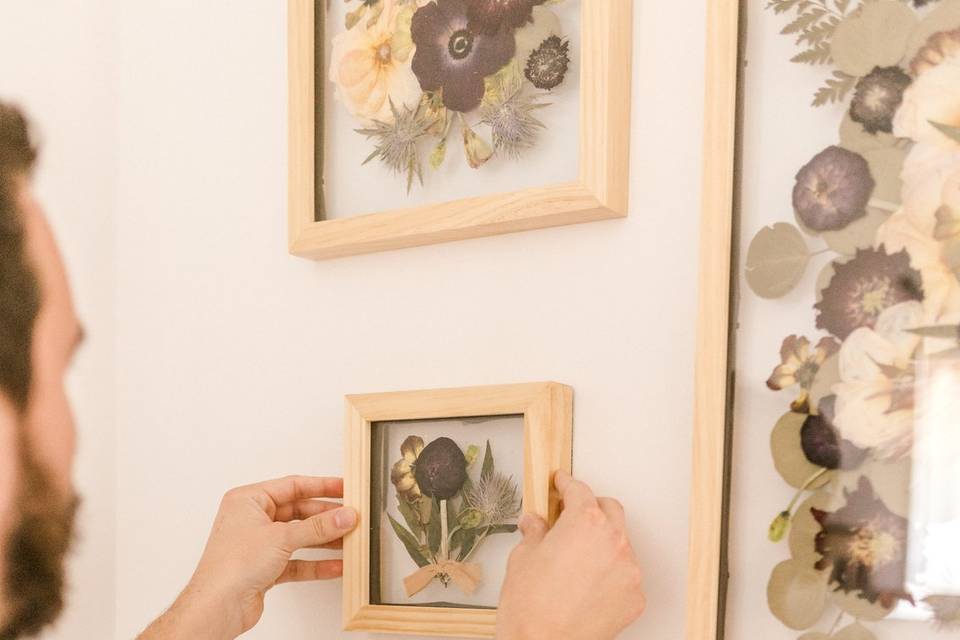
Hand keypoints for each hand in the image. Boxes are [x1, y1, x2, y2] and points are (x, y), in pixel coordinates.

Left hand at [139, 476, 357, 639]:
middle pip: (299, 512)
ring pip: (299, 537)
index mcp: (249, 500)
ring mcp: (259, 545)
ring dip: (324, 540)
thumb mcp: (282, 537)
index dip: (321, 486)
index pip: (292, 486)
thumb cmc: (231, 566)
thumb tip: (344, 516)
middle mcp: (253, 520)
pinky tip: (336, 566)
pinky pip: (297, 561)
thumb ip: (317, 527)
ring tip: (349, 540)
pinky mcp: (265, 568)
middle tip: (351, 517)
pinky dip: (316, 564)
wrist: (217, 607)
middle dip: (326, 517)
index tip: (345, 488)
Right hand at [496, 471, 644, 639]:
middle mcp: (613, 541)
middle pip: (609, 510)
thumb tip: (535, 525)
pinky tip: (588, 584)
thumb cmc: (530, 607)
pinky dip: (610, 573)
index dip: (567, 484)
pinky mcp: (634, 597)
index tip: (562, 483)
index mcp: (584, 523)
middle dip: (591, 509)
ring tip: (577, 559)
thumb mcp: (522, 558)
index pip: (580, 491)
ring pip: (620, 543)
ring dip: (602, 543)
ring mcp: (628, 570)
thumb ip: (535, 534)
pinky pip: (625, 574)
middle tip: (570, 518)